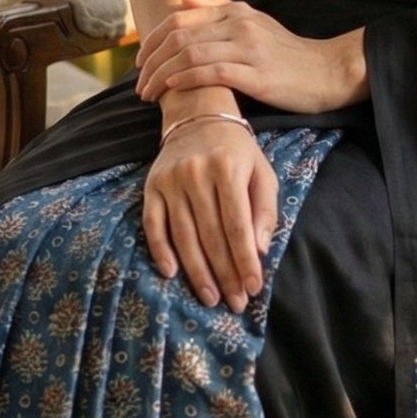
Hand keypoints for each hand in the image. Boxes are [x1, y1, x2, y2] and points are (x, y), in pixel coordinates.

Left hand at [135, 0, 367, 116]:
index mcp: (236, 12)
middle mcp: (240, 25)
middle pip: (179, 36)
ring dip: (162, 74)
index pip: (180, 18)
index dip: (152, 39)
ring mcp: (249, 48)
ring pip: (191, 53)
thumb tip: (184, 1)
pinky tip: (174, 88)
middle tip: (138, 83)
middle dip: (151, 60)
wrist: (328, 72)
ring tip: (148, 93)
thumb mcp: (255, 23)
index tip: (139, 61)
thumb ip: (219, 11)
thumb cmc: (288, 54)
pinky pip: (213, 72)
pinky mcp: (258, 74)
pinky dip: (187, 79)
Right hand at [143, 119, 277, 304]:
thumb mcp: (262, 171)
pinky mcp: (151, 186)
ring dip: (197, 272)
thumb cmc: (237, 150)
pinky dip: (160, 250)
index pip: (237, 224)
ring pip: (183, 236)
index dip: (245, 260)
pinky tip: (171, 273)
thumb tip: (261, 250)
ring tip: (210, 298)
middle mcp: (197, 174)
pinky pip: (152, 224)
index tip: (253, 287)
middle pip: (211, 235)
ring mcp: (171, 181)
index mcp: (228, 168)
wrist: (197, 115)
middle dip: (225, 274)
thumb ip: (265, 209)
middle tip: (234, 302)